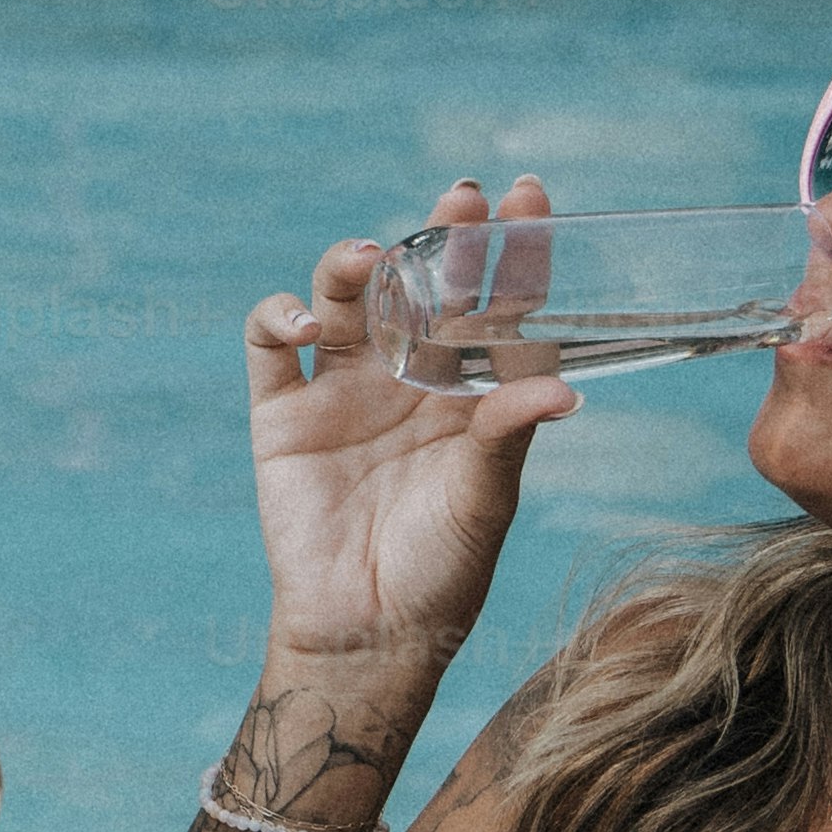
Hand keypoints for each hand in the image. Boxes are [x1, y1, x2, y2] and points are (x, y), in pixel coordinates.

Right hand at [249, 182, 577, 678]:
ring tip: (371, 257)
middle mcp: (406, 376)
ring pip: (344, 296)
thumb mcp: (487, 500)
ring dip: (354, 263)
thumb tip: (562, 387)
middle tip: (461, 198)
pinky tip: (308, 322)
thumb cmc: (444, 571)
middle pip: (418, 281)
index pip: (493, 301)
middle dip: (438, 233)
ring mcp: (341, 388)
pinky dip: (280, 314)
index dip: (510, 248)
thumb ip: (508, 433)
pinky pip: (269, 342)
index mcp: (468, 390)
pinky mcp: (282, 412)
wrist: (367, 633)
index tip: (526, 198)